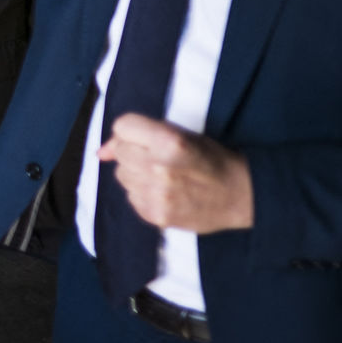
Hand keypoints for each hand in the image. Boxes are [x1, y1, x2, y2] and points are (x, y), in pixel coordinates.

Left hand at [98, 113, 253, 232]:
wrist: (241, 196)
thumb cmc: (212, 159)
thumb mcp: (182, 134)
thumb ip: (140, 135)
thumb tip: (101, 151)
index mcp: (168, 142)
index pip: (122, 126)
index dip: (131, 130)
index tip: (144, 137)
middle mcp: (158, 168)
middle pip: (120, 152)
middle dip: (133, 151)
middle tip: (156, 156)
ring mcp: (155, 195)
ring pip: (121, 175)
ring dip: (135, 172)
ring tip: (161, 175)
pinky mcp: (155, 216)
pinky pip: (130, 197)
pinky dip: (141, 192)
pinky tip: (163, 191)